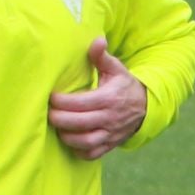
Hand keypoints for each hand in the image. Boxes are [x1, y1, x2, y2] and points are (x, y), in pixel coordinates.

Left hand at [49, 37, 147, 159]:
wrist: (145, 107)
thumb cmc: (124, 86)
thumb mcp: (116, 69)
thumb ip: (102, 57)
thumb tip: (97, 41)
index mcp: (108, 98)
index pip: (80, 103)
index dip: (61, 101)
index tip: (51, 97)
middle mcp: (109, 118)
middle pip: (78, 123)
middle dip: (59, 119)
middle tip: (48, 113)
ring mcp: (110, 134)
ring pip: (84, 142)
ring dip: (67, 136)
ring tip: (58, 127)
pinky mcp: (110, 145)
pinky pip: (92, 154)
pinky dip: (79, 151)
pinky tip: (71, 141)